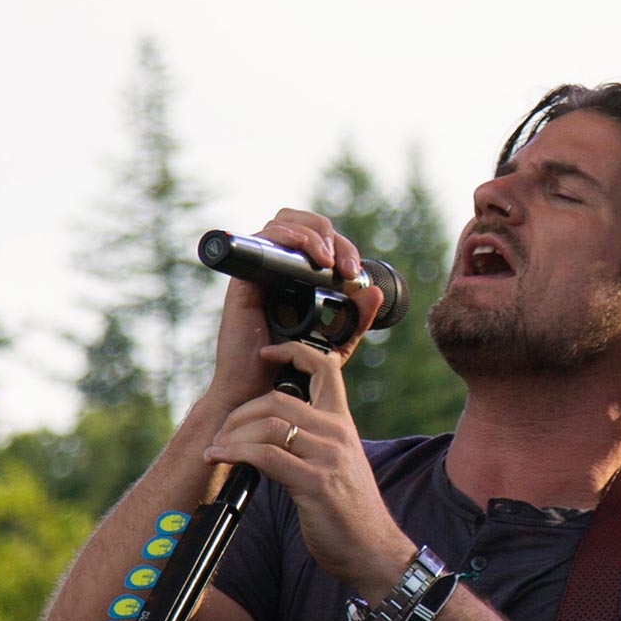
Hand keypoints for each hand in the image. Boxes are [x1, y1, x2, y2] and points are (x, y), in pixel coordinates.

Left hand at [204, 335, 413, 600]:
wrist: (374, 552)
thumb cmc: (350, 516)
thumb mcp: (337, 467)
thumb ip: (313, 444)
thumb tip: (270, 435)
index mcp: (343, 425)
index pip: (325, 368)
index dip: (293, 351)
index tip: (265, 353)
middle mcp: (338, 434)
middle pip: (277, 399)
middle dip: (239, 413)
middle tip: (222, 433)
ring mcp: (328, 457)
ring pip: (267, 425)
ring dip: (232, 436)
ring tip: (217, 450)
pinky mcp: (315, 483)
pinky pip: (266, 456)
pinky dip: (235, 454)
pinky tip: (220, 459)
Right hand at [208, 209, 379, 411]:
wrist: (257, 396)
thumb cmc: (287, 374)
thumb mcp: (332, 346)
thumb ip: (354, 321)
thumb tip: (376, 292)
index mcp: (296, 281)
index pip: (319, 242)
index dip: (341, 247)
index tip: (355, 273)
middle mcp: (276, 272)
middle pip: (300, 224)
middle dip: (328, 234)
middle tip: (345, 264)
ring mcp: (259, 275)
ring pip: (283, 224)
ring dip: (311, 233)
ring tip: (328, 260)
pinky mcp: (243, 283)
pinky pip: (261, 243)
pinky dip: (286, 238)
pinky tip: (305, 253)